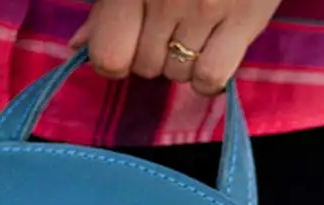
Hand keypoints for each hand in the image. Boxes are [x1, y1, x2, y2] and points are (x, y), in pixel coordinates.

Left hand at [70, 0, 282, 95]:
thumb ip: (105, 7)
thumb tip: (78, 46)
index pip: (109, 57)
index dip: (115, 60)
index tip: (128, 45)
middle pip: (145, 68)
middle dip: (152, 56)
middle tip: (169, 28)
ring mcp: (206, 7)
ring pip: (178, 74)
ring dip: (183, 63)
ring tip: (196, 31)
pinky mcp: (245, 17)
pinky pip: (211, 76)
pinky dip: (208, 75)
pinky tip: (214, 52)